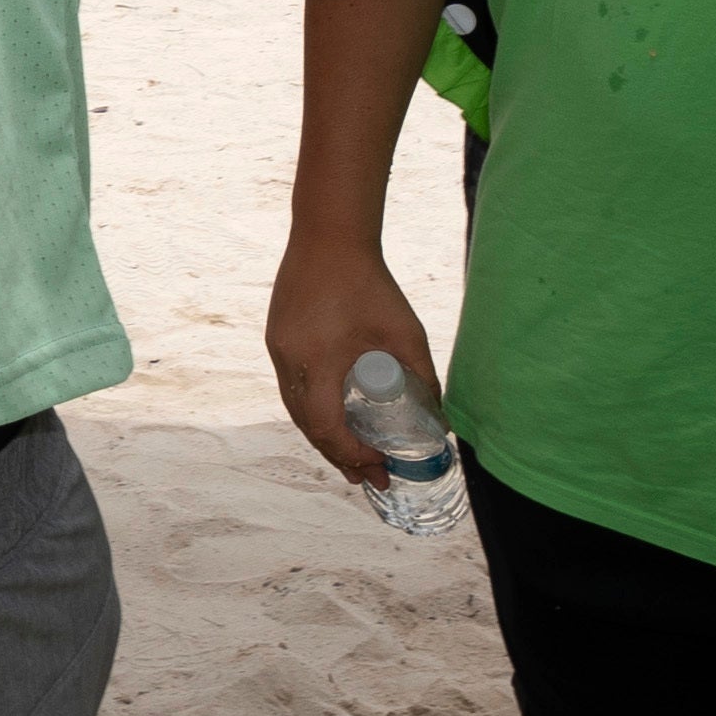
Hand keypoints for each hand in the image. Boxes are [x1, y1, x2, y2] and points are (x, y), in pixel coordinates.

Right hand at [265, 227, 437, 486]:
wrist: (328, 237)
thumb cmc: (370, 284)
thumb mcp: (406, 334)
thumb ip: (424, 379)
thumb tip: (440, 421)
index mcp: (319, 361)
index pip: (328, 428)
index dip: (354, 454)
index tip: (381, 468)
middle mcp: (289, 359)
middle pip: (308, 426)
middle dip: (338, 455)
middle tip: (368, 478)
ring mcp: (277, 348)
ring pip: (295, 408)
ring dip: (321, 436)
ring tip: (348, 457)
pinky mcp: (275, 337)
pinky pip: (291, 387)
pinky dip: (311, 410)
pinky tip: (330, 417)